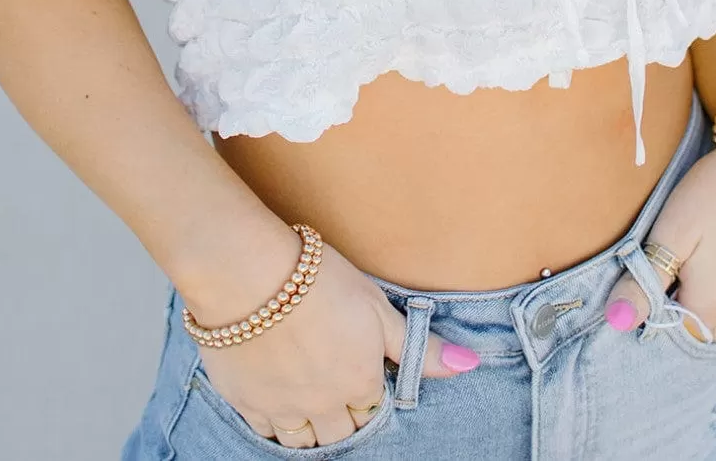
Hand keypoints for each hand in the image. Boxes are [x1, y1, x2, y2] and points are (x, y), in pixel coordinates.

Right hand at [180, 234, 480, 448]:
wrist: (248, 274)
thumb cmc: (317, 279)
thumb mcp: (376, 306)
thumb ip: (417, 346)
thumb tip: (469, 365)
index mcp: (359, 382)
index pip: (374, 408)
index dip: (370, 391)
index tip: (363, 374)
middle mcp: (324, 405)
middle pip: (342, 432)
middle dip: (345, 416)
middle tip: (338, 390)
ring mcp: (283, 408)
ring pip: (305, 442)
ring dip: (313, 428)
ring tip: (312, 402)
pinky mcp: (246, 402)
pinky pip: (267, 434)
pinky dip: (277, 425)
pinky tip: (279, 403)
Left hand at [601, 103, 715, 342]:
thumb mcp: (670, 233)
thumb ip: (644, 282)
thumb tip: (617, 322)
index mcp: (710, 307)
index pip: (671, 332)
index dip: (653, 309)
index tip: (646, 274)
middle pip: (701, 330)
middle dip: (681, 309)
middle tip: (670, 263)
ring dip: (709, 300)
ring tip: (697, 256)